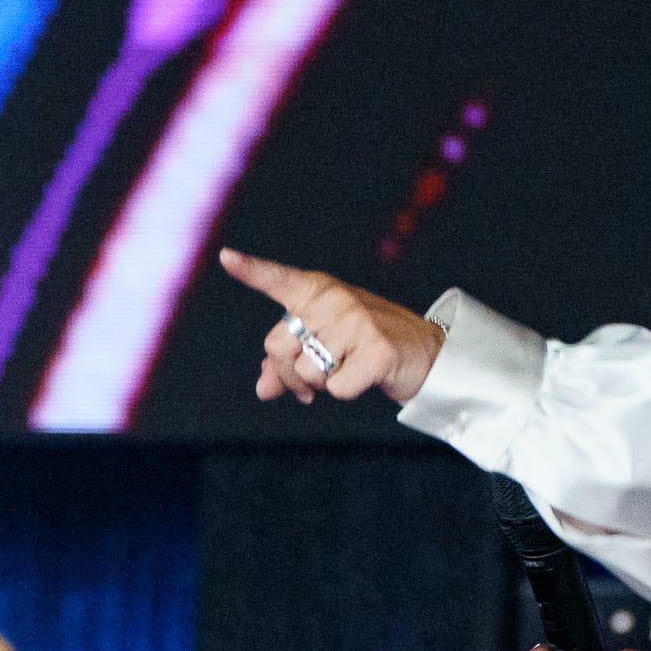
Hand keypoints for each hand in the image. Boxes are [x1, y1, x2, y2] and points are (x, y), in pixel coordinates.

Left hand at [219, 249, 444, 403]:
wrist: (424, 353)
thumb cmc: (365, 347)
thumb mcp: (323, 348)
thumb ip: (286, 364)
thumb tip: (262, 389)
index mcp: (319, 292)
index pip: (279, 280)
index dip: (251, 271)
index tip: (225, 258)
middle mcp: (335, 299)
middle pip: (278, 348)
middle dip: (288, 376)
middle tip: (310, 384)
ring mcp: (356, 321)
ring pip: (306, 373)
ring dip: (320, 386)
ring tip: (346, 370)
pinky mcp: (376, 349)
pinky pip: (336, 389)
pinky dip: (347, 392)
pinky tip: (366, 376)